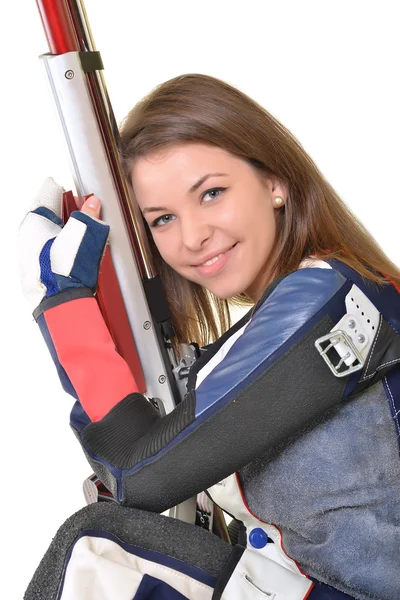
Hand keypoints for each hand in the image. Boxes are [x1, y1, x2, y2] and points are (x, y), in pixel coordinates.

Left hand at [18, 178, 109, 307]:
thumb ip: (89, 215)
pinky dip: (58, 246)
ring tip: (76, 231)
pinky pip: (47, 249)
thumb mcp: (84, 234)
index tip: (65, 185)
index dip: (60, 189)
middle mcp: (26, 235)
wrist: (60, 302)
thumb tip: (92, 203)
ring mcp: (28, 254)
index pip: (47, 193)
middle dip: (61, 210)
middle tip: (75, 206)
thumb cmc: (65, 269)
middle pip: (46, 214)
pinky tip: (70, 252)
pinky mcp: (35, 268)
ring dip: (60, 230)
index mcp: (34, 221)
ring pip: (46, 233)